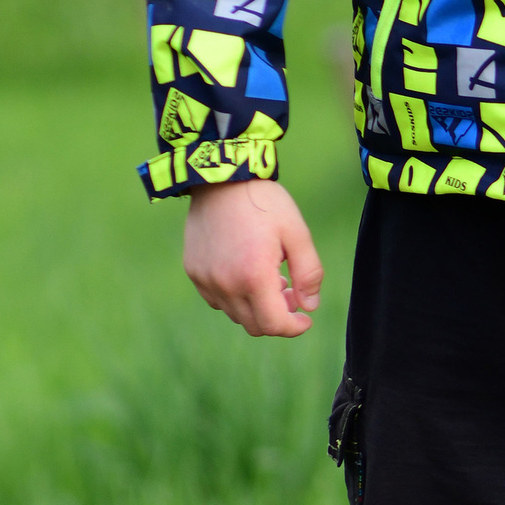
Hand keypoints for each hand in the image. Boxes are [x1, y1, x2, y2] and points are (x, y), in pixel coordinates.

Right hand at [183, 178, 322, 337]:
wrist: (220, 176)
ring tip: (270, 278)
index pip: (275, 325)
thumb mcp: (297, 233)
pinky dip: (235, 297)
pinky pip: (217, 300)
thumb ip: (309, 273)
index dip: (294, 328)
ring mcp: (206, 280)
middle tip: (290, 291)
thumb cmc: (263, 201)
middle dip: (278, 317)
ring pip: (235, 315)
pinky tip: (246, 273)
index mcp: (254, 276)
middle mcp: (226, 284)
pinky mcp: (194, 272)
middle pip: (255, 325)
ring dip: (256, 307)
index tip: (306, 318)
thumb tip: (309, 306)